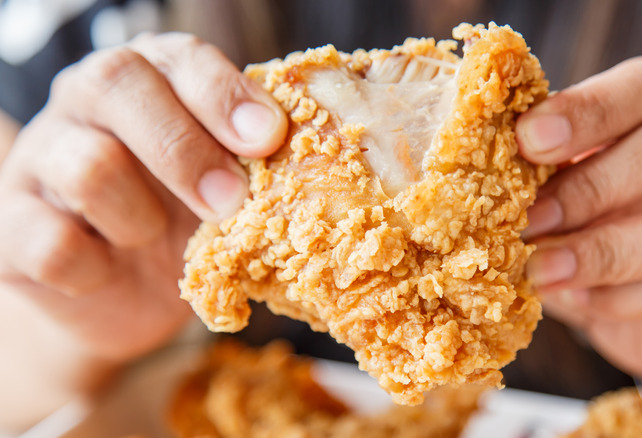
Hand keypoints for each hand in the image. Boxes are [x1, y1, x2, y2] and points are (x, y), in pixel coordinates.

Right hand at [0, 33, 285, 366]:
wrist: (124, 294)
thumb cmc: (187, 221)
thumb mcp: (227, 183)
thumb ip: (252, 160)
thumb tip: (313, 156)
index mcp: (149, 80)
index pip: (178, 58)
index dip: (222, 94)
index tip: (268, 138)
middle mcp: (86, 104)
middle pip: (115, 83)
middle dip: (184, 148)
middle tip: (230, 200)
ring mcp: (41, 160)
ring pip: (87, 165)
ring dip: (141, 216)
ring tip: (158, 237)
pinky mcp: (14, 226)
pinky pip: (51, 242)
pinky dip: (95, 267)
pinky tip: (112, 270)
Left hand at [517, 57, 641, 405]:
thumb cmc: (607, 215)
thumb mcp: (579, 175)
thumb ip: (551, 162)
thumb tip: (487, 161)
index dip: (590, 109)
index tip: (526, 140)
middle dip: (594, 183)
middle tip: (528, 217)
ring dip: (605, 249)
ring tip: (540, 269)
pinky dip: (618, 297)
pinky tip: (573, 299)